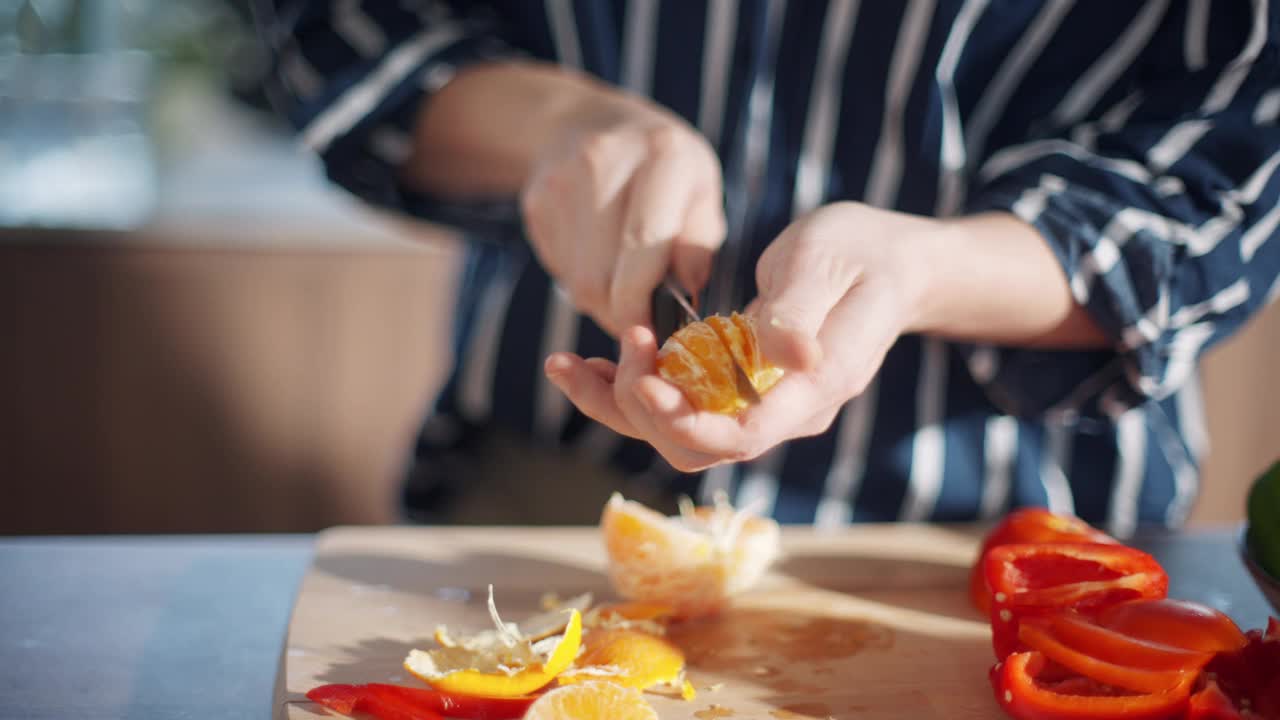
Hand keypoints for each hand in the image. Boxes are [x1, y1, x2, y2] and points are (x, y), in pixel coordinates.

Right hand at [519, 97, 725, 335]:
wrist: (589, 122)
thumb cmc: (661, 165)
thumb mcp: (700, 189)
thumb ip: (699, 242)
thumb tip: (685, 294)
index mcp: (662, 155)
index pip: (643, 244)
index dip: (644, 301)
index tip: (653, 331)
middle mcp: (604, 161)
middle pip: (603, 275)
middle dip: (623, 312)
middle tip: (644, 317)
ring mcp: (560, 180)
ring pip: (578, 281)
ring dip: (603, 300)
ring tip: (624, 282)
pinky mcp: (535, 201)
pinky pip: (559, 269)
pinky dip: (581, 280)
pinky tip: (598, 257)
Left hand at [544, 202, 936, 470]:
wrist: (888, 264)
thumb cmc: (860, 253)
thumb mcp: (827, 262)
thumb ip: (799, 310)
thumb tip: (790, 357)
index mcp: (813, 388)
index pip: (743, 435)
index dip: (685, 421)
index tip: (642, 382)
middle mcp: (785, 413)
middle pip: (697, 446)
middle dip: (637, 412)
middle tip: (604, 350)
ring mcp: (762, 407)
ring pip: (678, 434)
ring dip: (617, 406)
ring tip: (565, 364)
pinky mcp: (738, 392)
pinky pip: (679, 406)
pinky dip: (629, 390)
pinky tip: (588, 363)